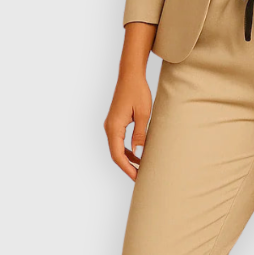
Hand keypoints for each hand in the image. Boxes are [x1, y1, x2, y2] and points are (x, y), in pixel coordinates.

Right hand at [105, 22, 157, 180]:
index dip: (127, 168)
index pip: (117, 154)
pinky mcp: (115, 123)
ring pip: (117, 149)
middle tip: (141, 178)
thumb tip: (139, 152)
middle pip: (115, 154)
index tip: (137, 178)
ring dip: (128, 160)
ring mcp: (111, 125)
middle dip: (127, 167)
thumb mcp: (144, 114)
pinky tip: (138, 156)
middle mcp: (109, 127)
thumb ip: (140, 134)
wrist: (130, 76)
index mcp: (114, 127)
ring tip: (141, 169)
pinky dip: (127, 151)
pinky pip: (119, 142)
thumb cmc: (138, 92)